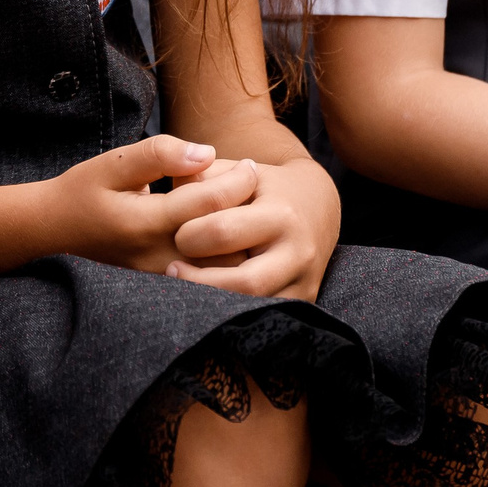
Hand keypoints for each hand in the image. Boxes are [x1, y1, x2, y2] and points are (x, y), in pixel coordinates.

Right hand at [44, 135, 263, 277]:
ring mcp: (160, 279)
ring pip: (222, 272)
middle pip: (224, 245)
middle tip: (258, 191)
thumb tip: (206, 153)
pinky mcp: (164, 288)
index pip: (208, 204)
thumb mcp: (112, 162)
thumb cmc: (83, 191)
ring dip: (242, 242)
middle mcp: (156, 257)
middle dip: (247, 215)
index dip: (237, 182)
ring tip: (248, 212)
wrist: (54, 230)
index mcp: (144, 223)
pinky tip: (230, 237)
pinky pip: (209, 281)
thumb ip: (159, 154)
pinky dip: (227, 261)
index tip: (252, 166)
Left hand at [166, 156, 336, 301]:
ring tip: (184, 287)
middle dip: (199, 280)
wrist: (316, 204)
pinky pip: (263, 315)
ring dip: (212, 302)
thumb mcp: (237, 171)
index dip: (190, 235)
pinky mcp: (303, 301)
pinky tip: (209, 298)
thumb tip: (172, 192)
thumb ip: (202, 177)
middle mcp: (298, 252)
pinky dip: (232, 310)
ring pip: (253, 306)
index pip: (223, 232)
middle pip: (243, 282)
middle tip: (172, 269)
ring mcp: (303, 282)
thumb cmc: (263, 185)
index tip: (176, 234)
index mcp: (280, 214)